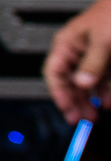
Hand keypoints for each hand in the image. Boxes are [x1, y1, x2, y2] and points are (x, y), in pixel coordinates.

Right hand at [46, 0, 110, 124]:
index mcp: (66, 44)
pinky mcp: (106, 59)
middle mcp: (76, 51)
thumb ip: (92, 64)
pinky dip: (103, 91)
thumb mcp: (102, 42)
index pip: (54, 73)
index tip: (67, 109)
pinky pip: (101, 79)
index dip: (59, 93)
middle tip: (80, 119)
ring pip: (84, 83)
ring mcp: (91, 56)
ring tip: (94, 115)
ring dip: (88, 100)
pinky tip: (106, 102)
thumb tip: (82, 84)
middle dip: (74, 101)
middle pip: (69, 81)